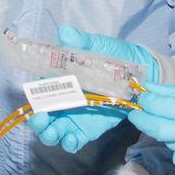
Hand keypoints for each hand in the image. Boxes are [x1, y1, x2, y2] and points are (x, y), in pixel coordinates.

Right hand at [26, 25, 158, 152]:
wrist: (140, 74)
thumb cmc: (115, 56)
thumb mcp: (98, 46)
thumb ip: (81, 41)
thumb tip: (65, 31)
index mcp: (60, 79)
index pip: (40, 90)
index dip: (34, 98)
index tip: (35, 103)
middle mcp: (63, 100)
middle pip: (43, 114)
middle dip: (38, 121)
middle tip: (42, 121)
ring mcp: (75, 116)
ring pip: (55, 130)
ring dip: (50, 135)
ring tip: (54, 134)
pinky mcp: (88, 129)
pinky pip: (75, 139)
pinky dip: (70, 143)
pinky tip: (72, 141)